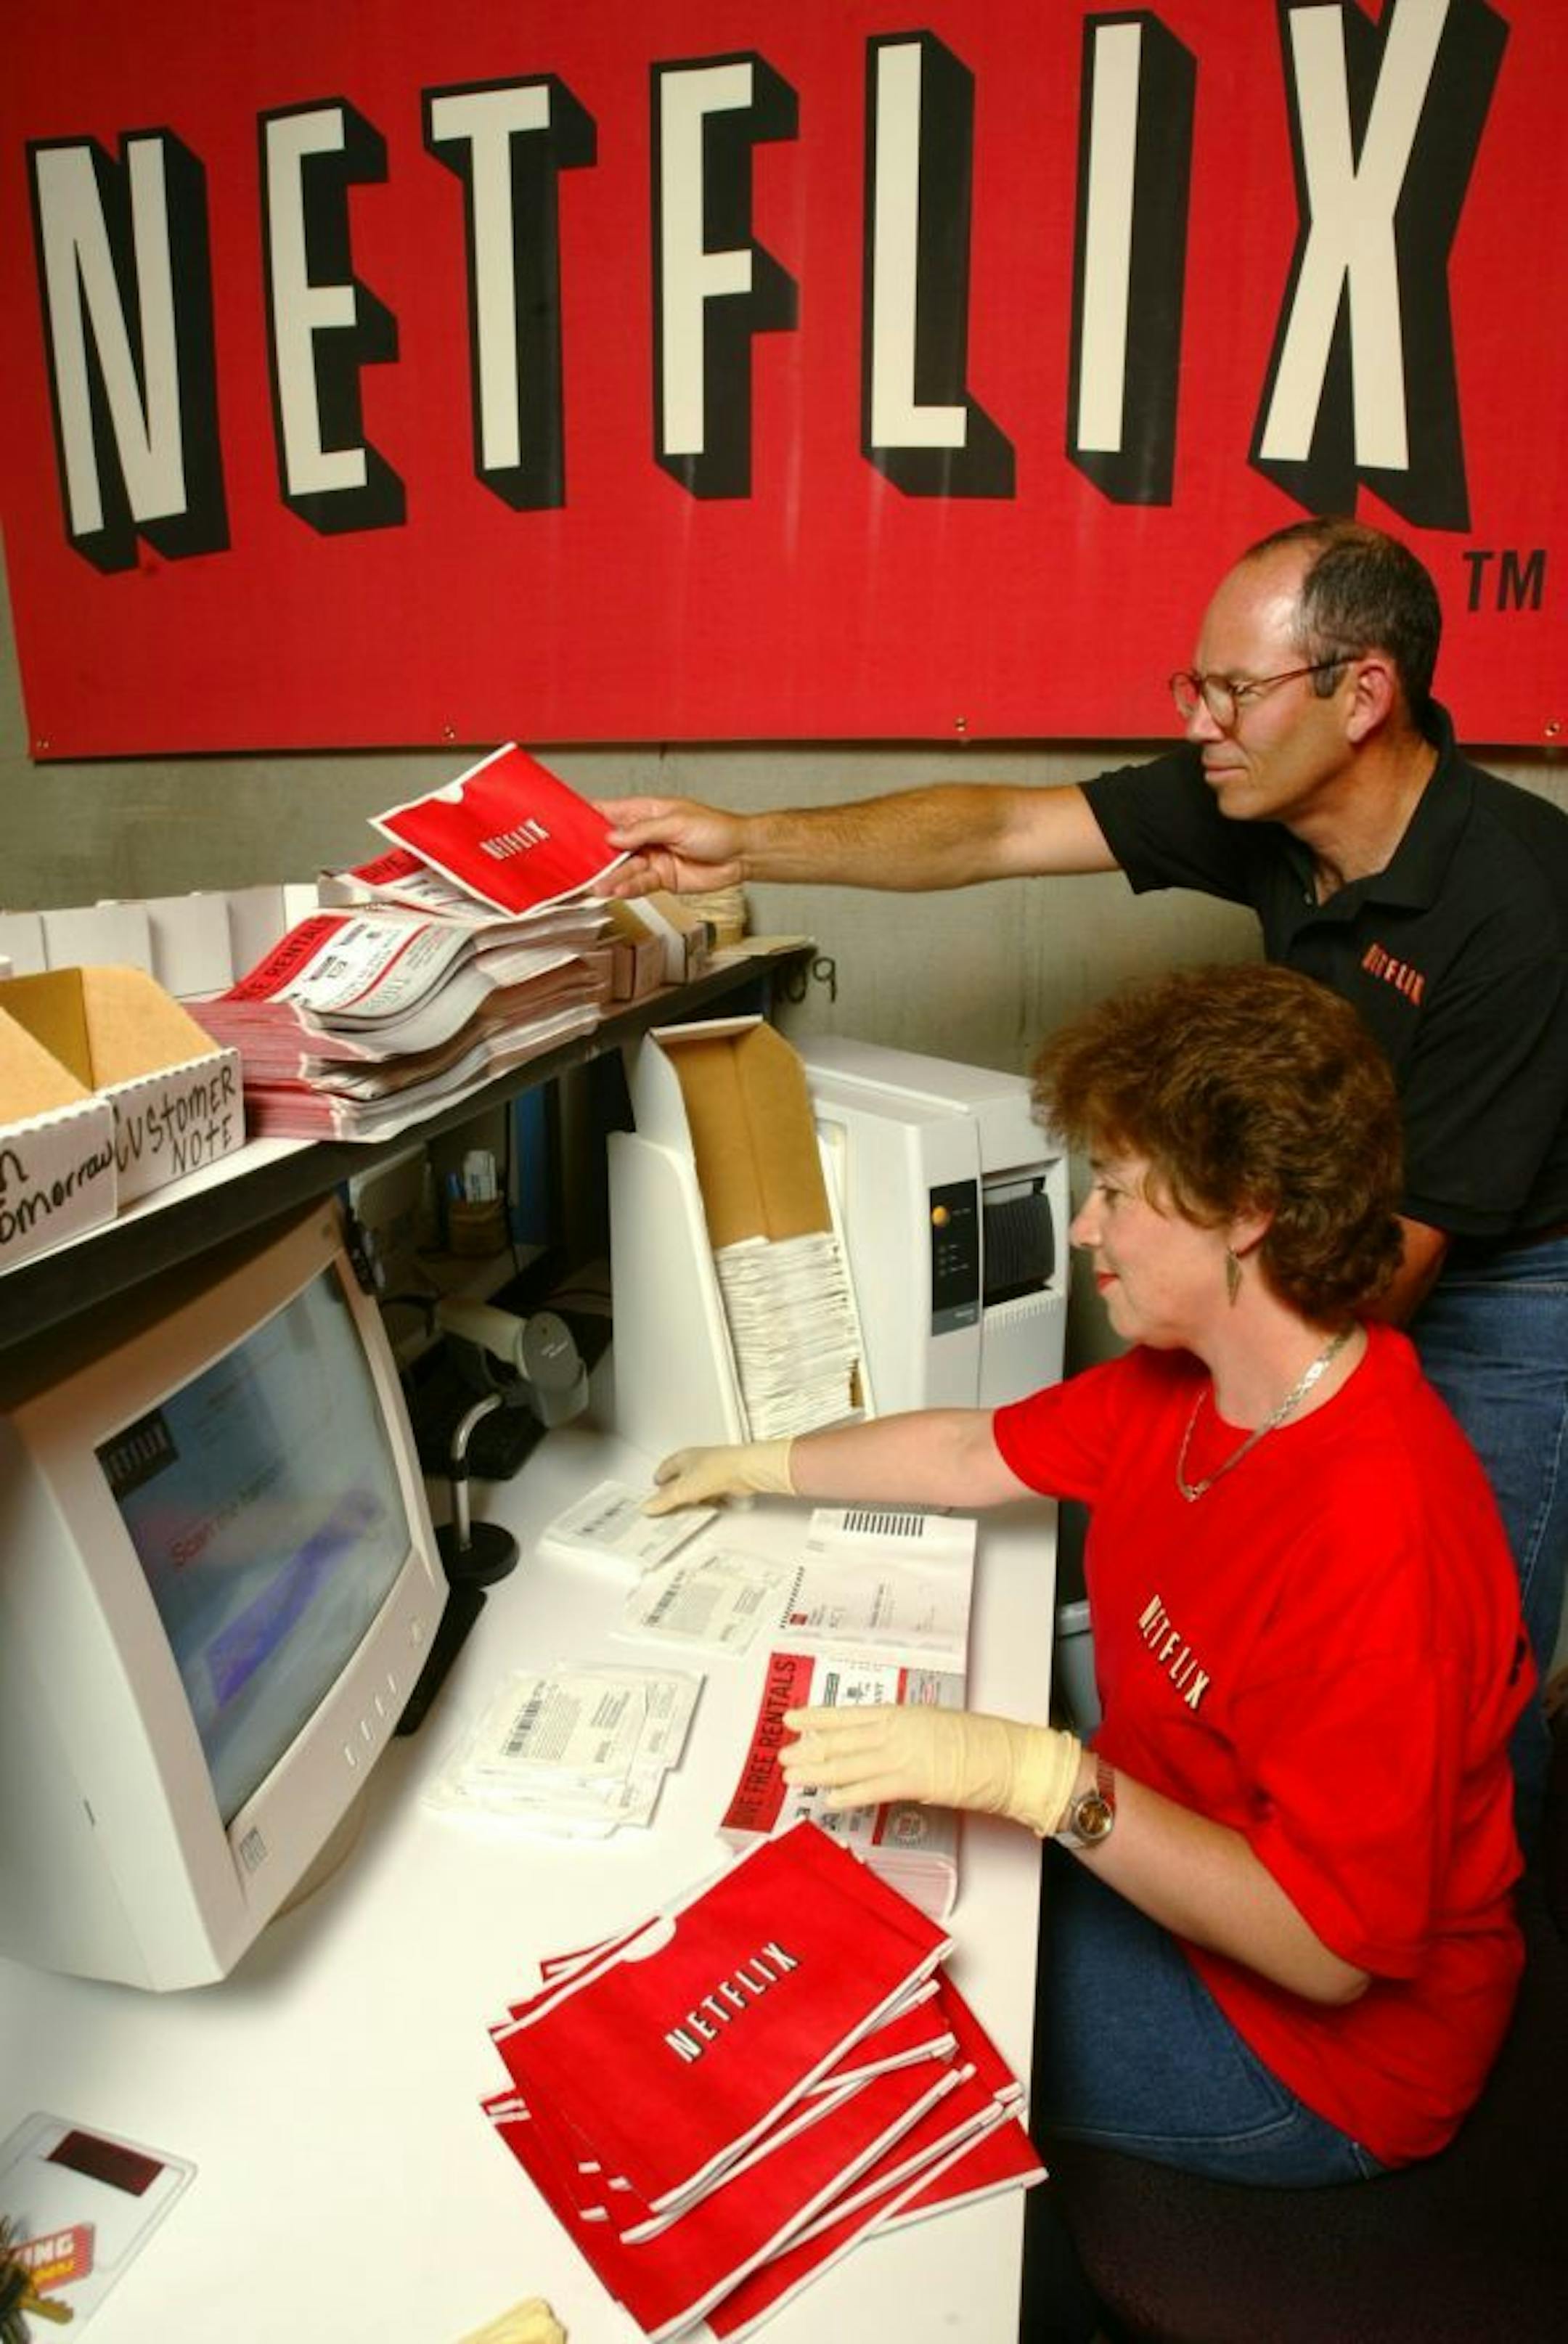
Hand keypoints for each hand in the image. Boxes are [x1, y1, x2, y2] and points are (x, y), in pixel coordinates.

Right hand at [594, 796, 748, 895]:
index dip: (589, 819)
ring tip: (598, 886)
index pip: (610, 813)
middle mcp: (645, 836)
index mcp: (646, 813)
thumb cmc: (716, 829)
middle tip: (579, 867)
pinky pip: (639, 884)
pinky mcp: (660, 879)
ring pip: (623, 869)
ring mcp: (651, 858)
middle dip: (595, 856)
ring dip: (610, 878)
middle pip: (611, 846)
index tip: (569, 827)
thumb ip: (643, 831)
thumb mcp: (677, 823)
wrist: (741, 855)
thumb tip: (613, 837)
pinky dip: (628, 888)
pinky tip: (618, 890)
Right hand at [644, 1438, 795, 1512]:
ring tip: (687, 1504)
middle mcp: (699, 1460)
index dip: (660, 1476)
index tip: (656, 1483)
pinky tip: (709, 1504)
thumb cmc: (717, 1468)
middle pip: (682, 1475)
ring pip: (698, 1483)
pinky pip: (712, 1490)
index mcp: (684, 1457)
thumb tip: (649, 1506)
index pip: (666, 1467)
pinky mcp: (727, 1479)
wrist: (745, 1470)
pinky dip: (708, 1498)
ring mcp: (714, 1469)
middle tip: (668, 1498)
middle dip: (675, 1487)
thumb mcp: (682, 1490)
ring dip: (693, 1494)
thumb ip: (664, 1500)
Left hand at [779, 1703, 1082, 1836]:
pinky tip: (829, 1800)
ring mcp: (903, 1755)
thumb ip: (904, 1733)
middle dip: (811, 1750)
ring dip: (820, 1772)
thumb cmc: (978, 1741)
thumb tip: (879, 1742)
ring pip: (850, 1764)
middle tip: (783, 1757)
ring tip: (794, 1777)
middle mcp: (896, 1731)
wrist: (1006, 1756)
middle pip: (843, 1741)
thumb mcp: (934, 1725)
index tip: (793, 1720)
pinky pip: (873, 1789)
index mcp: (901, 1713)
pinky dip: (849, 1794)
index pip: (850, 1715)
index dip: (818, 1718)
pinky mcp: (913, 1780)